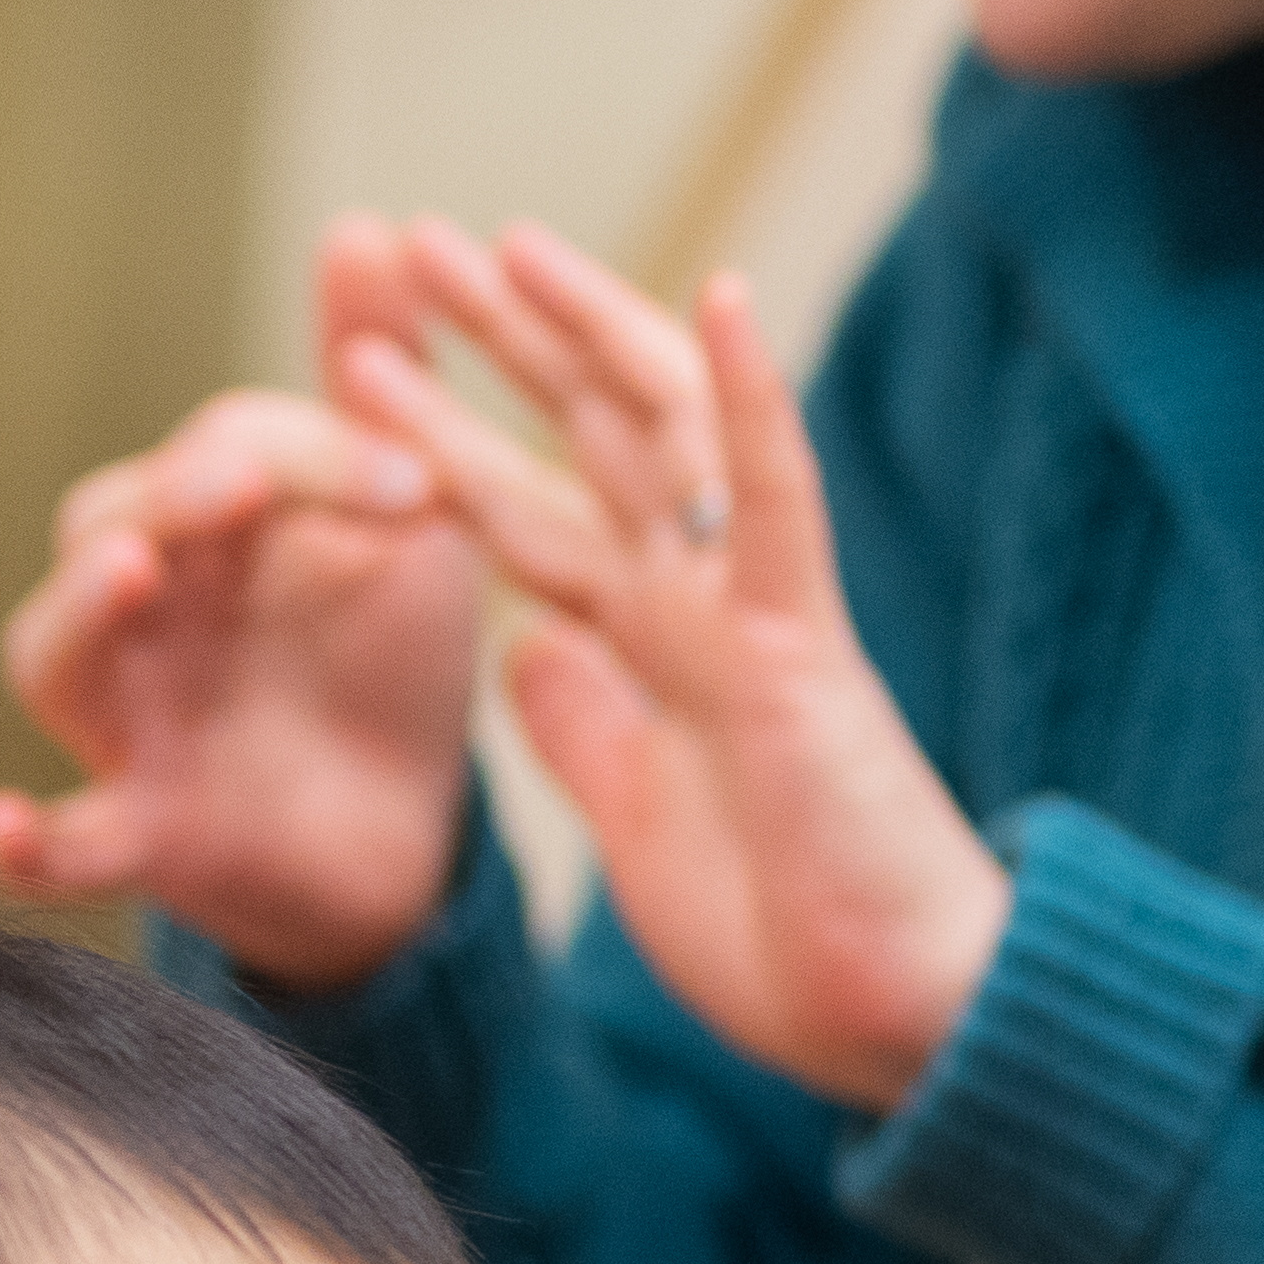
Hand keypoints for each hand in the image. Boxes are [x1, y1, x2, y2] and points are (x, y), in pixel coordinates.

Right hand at [0, 265, 492, 986]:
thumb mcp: (405, 510)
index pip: (227, 450)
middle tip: (246, 481)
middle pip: (111, 525)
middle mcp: (144, 609)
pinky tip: (5, 824)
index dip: (315, 454)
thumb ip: (375, 379)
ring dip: (83, 610)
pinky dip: (26, 842)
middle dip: (176, 498)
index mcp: (206, 523)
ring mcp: (129, 717)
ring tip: (131, 576)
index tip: (422, 482)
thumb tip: (366, 225)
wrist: (409, 825)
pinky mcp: (144, 832)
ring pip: (55, 651)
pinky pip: (63, 841)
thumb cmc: (382, 655)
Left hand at [334, 222, 1006, 1113]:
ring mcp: (753, 612)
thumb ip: (586, 729)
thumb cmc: (791, 932)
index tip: (363, 359)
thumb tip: (525, 652)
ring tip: (510, 243)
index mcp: (653, 649)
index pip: (533, 510)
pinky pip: (774, 503)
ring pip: (663, 435)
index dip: (446, 438)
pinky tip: (723, 299)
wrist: (900, 1019)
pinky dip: (750, 402)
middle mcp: (698, 605)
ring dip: (589, 333)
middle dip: (498, 344)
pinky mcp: (803, 648)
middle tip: (406, 247)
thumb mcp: (637, 824)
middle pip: (584, 438)